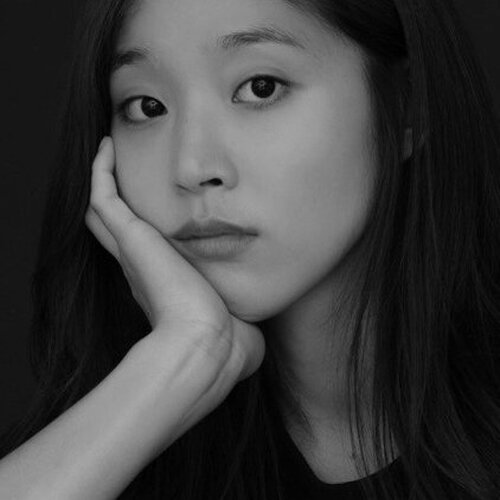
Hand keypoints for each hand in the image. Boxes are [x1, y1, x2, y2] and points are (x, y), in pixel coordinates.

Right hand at [85, 136, 264, 381]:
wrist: (209, 348)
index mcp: (162, 287)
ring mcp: (133, 252)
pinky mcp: (131, 238)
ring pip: (104, 209)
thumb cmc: (226, 345)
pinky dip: (100, 172)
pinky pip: (103, 196)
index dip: (142, 232)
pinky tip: (107, 147)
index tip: (156, 211)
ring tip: (110, 149)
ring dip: (103, 180)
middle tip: (120, 170)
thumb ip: (240, 317)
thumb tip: (253, 323)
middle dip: (118, 200)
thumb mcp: (234, 323)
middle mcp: (141, 268)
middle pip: (116, 227)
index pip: (144, 254)